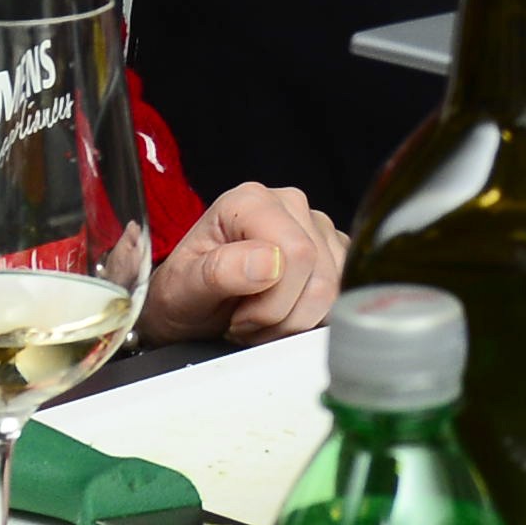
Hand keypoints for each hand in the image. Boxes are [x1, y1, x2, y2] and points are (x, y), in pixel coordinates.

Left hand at [143, 184, 345, 344]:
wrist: (185, 306)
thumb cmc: (183, 292)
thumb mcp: (183, 288)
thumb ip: (218, 272)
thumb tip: (268, 262)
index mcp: (252, 201)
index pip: (297, 253)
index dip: (272, 302)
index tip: (238, 318)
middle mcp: (290, 204)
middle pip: (321, 276)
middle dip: (283, 317)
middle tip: (245, 323)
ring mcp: (316, 226)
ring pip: (336, 289)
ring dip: (296, 321)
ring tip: (260, 319)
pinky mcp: (333, 251)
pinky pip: (343, 294)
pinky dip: (312, 318)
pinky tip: (281, 314)